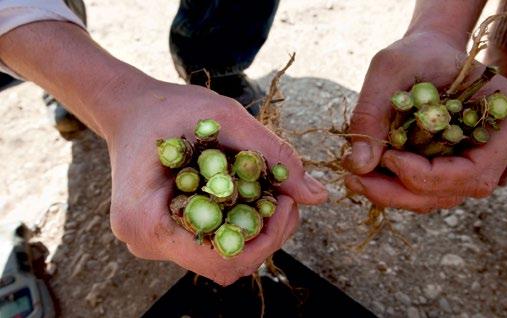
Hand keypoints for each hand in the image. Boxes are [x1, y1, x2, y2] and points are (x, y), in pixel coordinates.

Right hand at [102, 78, 327, 284]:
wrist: (132, 109)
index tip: (285, 200)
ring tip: (273, 192)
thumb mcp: (223, 117)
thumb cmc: (168, 108)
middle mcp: (148, 244)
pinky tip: (253, 194)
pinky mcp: (172, 235)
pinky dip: (243, 221)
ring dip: (259, 229)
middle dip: (269, 233)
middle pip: (228, 264)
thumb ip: (272, 154)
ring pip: (226, 257)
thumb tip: (318, 196)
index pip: (222, 259)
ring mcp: (159, 243)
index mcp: (146, 223)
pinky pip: (217, 241)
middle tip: (288, 195)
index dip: (266, 237)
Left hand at [344, 32, 506, 212]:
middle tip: (358, 182)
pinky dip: (397, 189)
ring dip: (396, 195)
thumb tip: (360, 165)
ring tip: (356, 180)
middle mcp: (502, 147)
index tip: (388, 158)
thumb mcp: (391, 67)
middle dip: (405, 192)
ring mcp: (482, 161)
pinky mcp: (457, 168)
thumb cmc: (417, 51)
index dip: (430, 175)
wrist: (430, 52)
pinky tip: (368, 177)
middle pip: (459, 189)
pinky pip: (431, 191)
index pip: (476, 169)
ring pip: (442, 196)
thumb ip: (373, 111)